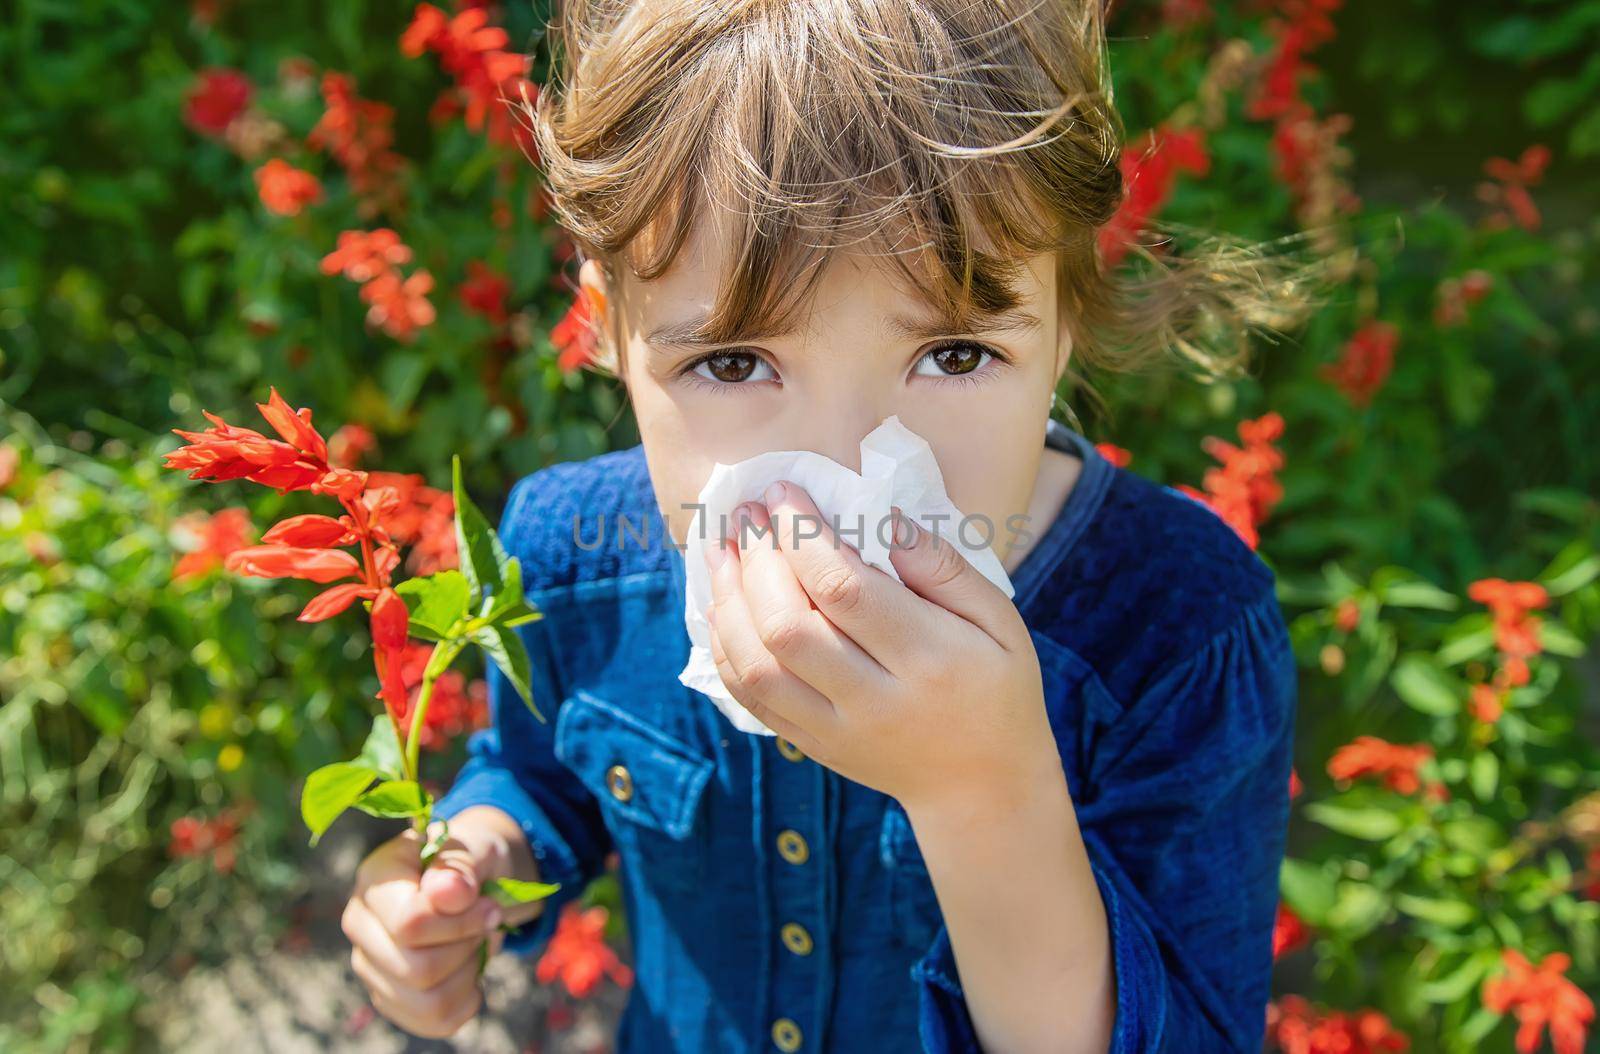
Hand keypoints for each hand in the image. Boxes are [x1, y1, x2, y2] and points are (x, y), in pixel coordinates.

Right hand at [341, 818, 512, 1037]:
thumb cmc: (471, 861)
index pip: (409, 924)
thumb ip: (460, 867)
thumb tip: (448, 893)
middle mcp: (360, 925)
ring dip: (468, 974)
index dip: (461, 922)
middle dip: (466, 947)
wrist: (474, 883)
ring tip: (474, 945)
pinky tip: (469, 971)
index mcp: (375, 879)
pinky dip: (466, 1000)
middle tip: (486, 922)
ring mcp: (370, 965)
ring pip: (427, 1001)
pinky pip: (435, 1021)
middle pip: (417, 969)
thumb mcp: (475, 849)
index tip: (490, 906)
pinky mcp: (389, 997)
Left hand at [703, 481, 1059, 812]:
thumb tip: (883, 516)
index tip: (783, 493)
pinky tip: (723, 606)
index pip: (843, 588)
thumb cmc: (997, 686)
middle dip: (757, 560)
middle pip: (788, 626)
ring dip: (728, 601)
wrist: (984, 787)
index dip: (802, 535)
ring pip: (758, 665)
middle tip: (746, 514)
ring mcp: (837, 729)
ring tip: (722, 551)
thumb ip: (943, 566)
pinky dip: (726, 648)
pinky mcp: (813, 746)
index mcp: (928, 657)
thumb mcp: (999, 620)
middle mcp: (875, 699)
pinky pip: (751, 698)